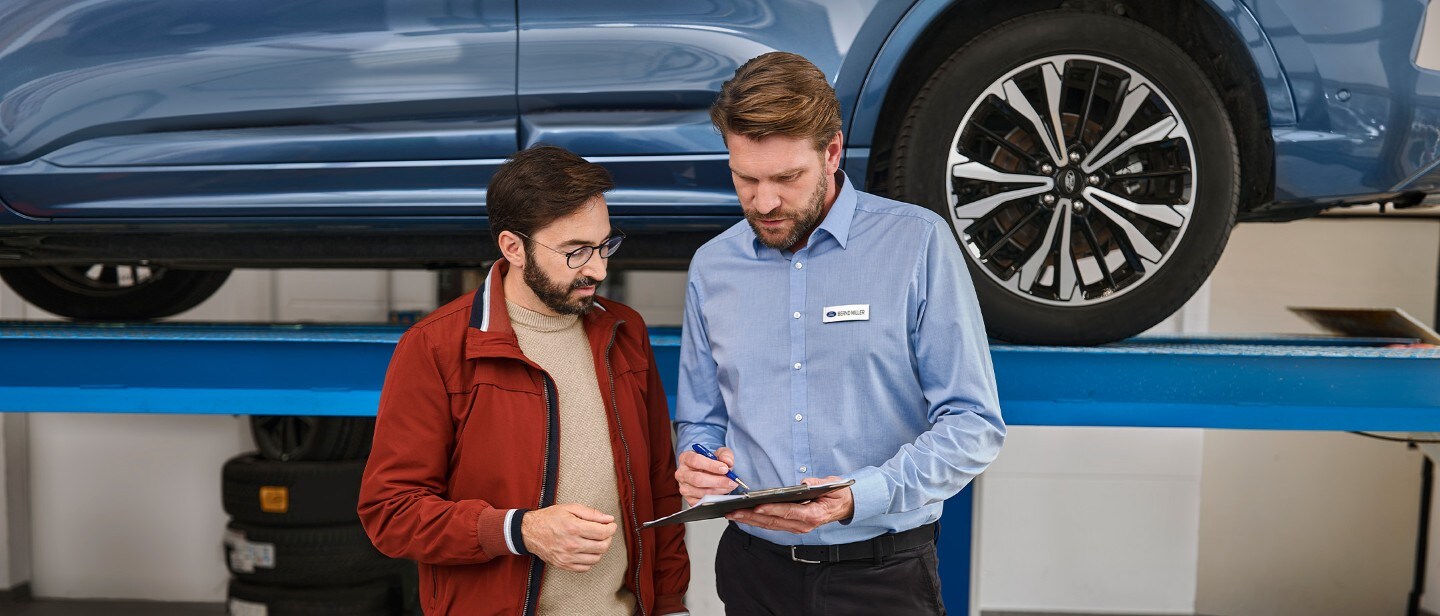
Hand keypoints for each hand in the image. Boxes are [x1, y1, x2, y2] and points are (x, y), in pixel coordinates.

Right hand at [520, 503, 617, 571]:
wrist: (529, 532)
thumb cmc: (550, 518)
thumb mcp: (570, 508)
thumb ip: (591, 513)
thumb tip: (609, 519)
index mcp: (573, 527)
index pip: (602, 532)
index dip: (611, 528)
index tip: (611, 525)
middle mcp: (571, 544)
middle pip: (602, 547)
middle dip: (608, 538)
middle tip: (605, 533)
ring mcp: (567, 557)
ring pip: (596, 558)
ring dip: (600, 549)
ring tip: (595, 541)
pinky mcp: (564, 565)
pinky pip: (585, 567)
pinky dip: (590, 559)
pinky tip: (586, 550)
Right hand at [675, 447, 738, 505]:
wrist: (706, 472)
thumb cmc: (710, 462)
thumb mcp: (719, 453)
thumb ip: (725, 455)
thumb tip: (727, 462)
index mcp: (686, 458)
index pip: (695, 461)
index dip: (711, 465)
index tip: (725, 469)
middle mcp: (682, 473)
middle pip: (698, 479)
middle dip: (717, 481)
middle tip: (731, 481)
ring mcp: (684, 487)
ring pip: (702, 492)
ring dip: (719, 490)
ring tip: (729, 486)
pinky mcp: (689, 499)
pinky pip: (702, 501)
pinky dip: (715, 498)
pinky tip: (722, 492)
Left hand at [726, 476, 852, 532]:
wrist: (845, 506)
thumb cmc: (837, 494)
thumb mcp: (832, 485)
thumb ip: (818, 483)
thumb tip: (804, 483)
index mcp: (813, 514)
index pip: (788, 512)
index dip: (771, 510)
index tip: (756, 506)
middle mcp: (803, 524)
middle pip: (773, 521)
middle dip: (751, 516)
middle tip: (733, 511)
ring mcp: (797, 527)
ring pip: (769, 525)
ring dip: (750, 520)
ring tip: (732, 514)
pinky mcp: (792, 526)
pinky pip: (772, 525)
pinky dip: (756, 521)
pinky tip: (744, 516)